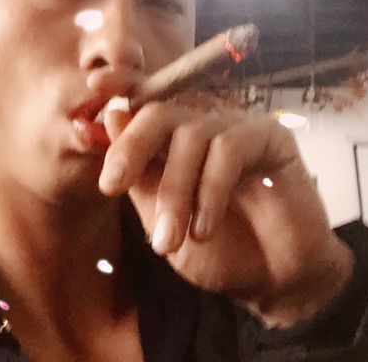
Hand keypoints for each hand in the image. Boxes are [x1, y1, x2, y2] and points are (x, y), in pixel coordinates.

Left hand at [98, 94, 354, 327]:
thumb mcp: (161, 219)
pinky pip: (230, 147)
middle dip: (131, 147)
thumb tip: (114, 115)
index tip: (94, 84)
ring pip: (192, 134)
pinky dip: (210, 190)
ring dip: (174, 191)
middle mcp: (204, 125)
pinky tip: (204, 228)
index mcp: (174, 140)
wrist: (273, 284)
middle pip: (161, 111)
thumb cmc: (215, 251)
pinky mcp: (270, 137)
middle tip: (112, 185)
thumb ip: (139, 173)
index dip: (122, 84)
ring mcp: (237, 127)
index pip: (146, 101)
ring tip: (169, 240)